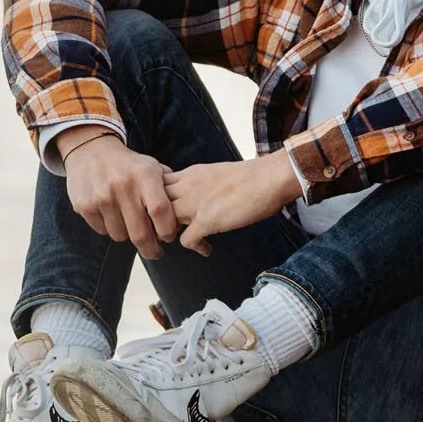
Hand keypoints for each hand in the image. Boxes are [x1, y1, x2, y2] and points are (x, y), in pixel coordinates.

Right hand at [58, 125, 177, 259]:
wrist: (91, 150)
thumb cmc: (129, 165)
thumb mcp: (152, 166)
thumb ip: (169, 188)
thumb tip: (184, 215)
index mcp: (145, 174)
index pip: (161, 211)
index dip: (167, 230)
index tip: (168, 237)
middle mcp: (123, 185)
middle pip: (140, 233)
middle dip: (151, 249)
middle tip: (155, 253)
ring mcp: (102, 196)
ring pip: (120, 235)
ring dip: (127, 236)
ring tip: (129, 223)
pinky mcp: (85, 205)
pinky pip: (102, 230)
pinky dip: (109, 228)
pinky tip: (111, 214)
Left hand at [164, 151, 302, 256]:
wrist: (270, 178)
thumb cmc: (252, 176)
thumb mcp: (217, 172)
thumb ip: (202, 183)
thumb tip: (198, 196)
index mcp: (190, 174)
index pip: (155, 185)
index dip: (154, 200)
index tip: (164, 212)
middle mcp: (187, 187)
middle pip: (152, 203)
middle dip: (154, 219)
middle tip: (167, 231)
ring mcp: (195, 204)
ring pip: (162, 222)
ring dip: (169, 235)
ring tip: (184, 239)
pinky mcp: (207, 220)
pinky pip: (185, 241)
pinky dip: (195, 248)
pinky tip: (207, 248)